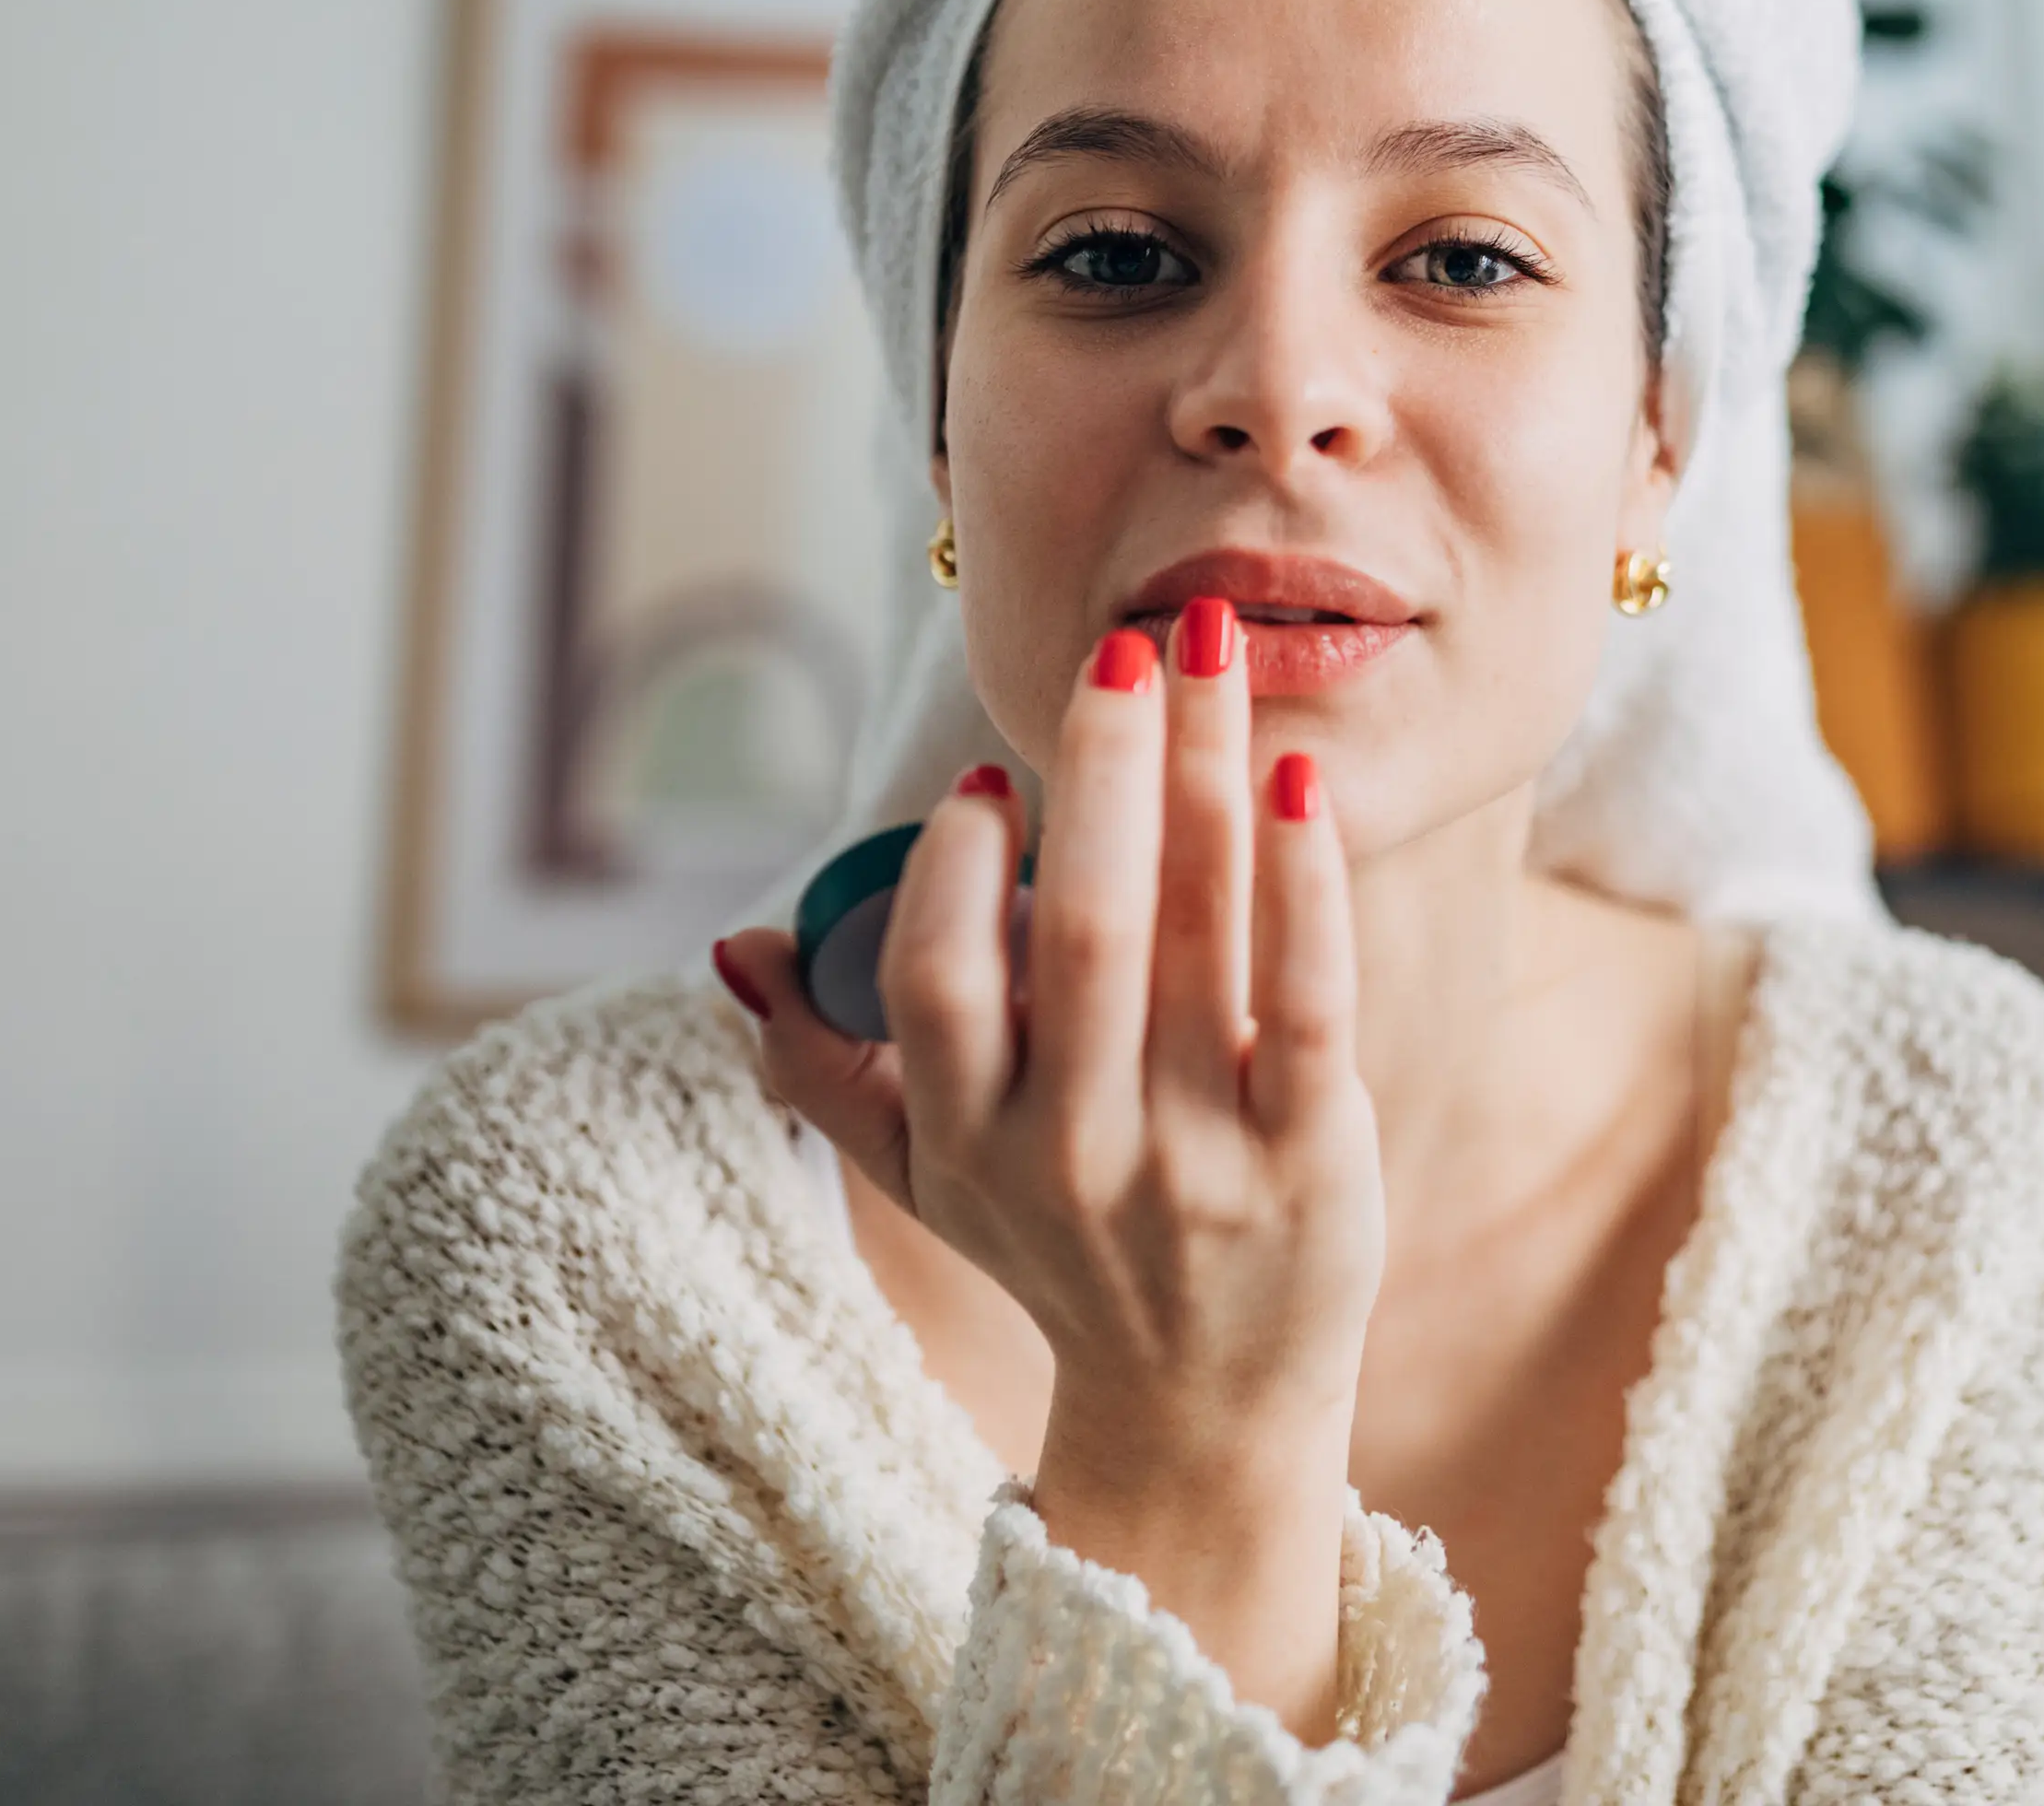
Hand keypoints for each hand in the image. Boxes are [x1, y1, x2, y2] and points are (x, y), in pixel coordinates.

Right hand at [715, 596, 1379, 1738]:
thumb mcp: (924, 1179)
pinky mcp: (1311, 1159)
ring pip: (1201, 942)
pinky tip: (1303, 777)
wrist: (1206, 1404)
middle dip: (1104, 768)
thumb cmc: (1058, 1251)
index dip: (959, 868)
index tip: (992, 776)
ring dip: (1206, 779)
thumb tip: (732, 949)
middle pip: (1087, 932)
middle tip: (1124, 640)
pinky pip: (1311, 1000)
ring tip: (1212, 654)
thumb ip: (820, 1069)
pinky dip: (1306, 882)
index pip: (937, 981)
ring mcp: (1197, 1159)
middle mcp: (1074, 1152)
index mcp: (967, 1139)